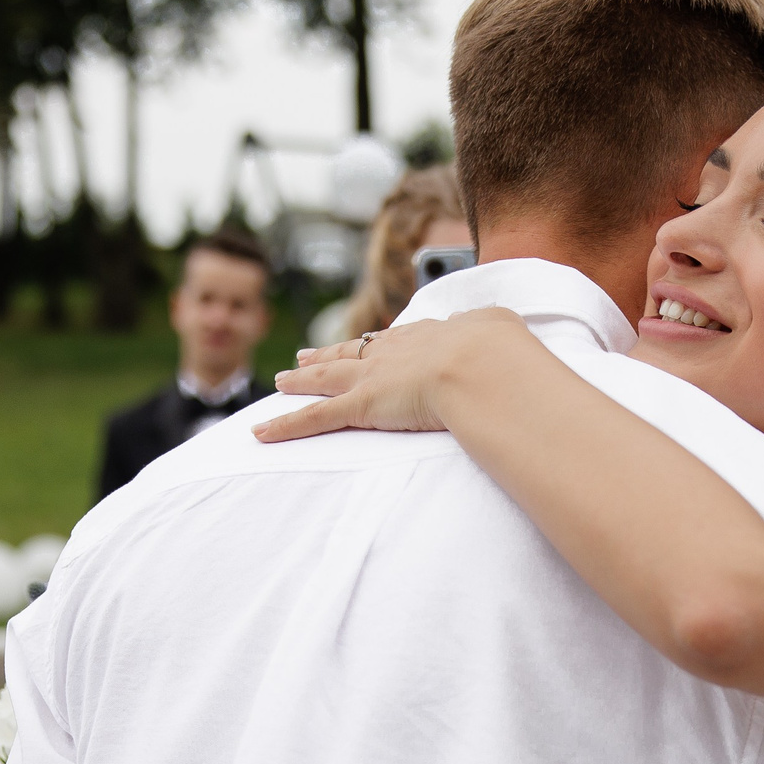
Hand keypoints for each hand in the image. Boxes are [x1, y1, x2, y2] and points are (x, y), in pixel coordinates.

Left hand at [256, 309, 527, 443]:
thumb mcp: (500, 332)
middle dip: (327, 354)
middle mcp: (391, 353)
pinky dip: (285, 426)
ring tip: (282, 380)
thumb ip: (494, 331)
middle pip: (350, 352)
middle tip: (305, 357)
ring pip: (325, 378)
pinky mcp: (358, 406)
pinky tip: (261, 432)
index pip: (392, 341)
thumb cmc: (498, 351)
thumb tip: (502, 331)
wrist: (480, 364)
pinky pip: (313, 418)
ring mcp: (371, 378)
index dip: (376, 344)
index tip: (366, 343)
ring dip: (301, 381)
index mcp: (425, 336)